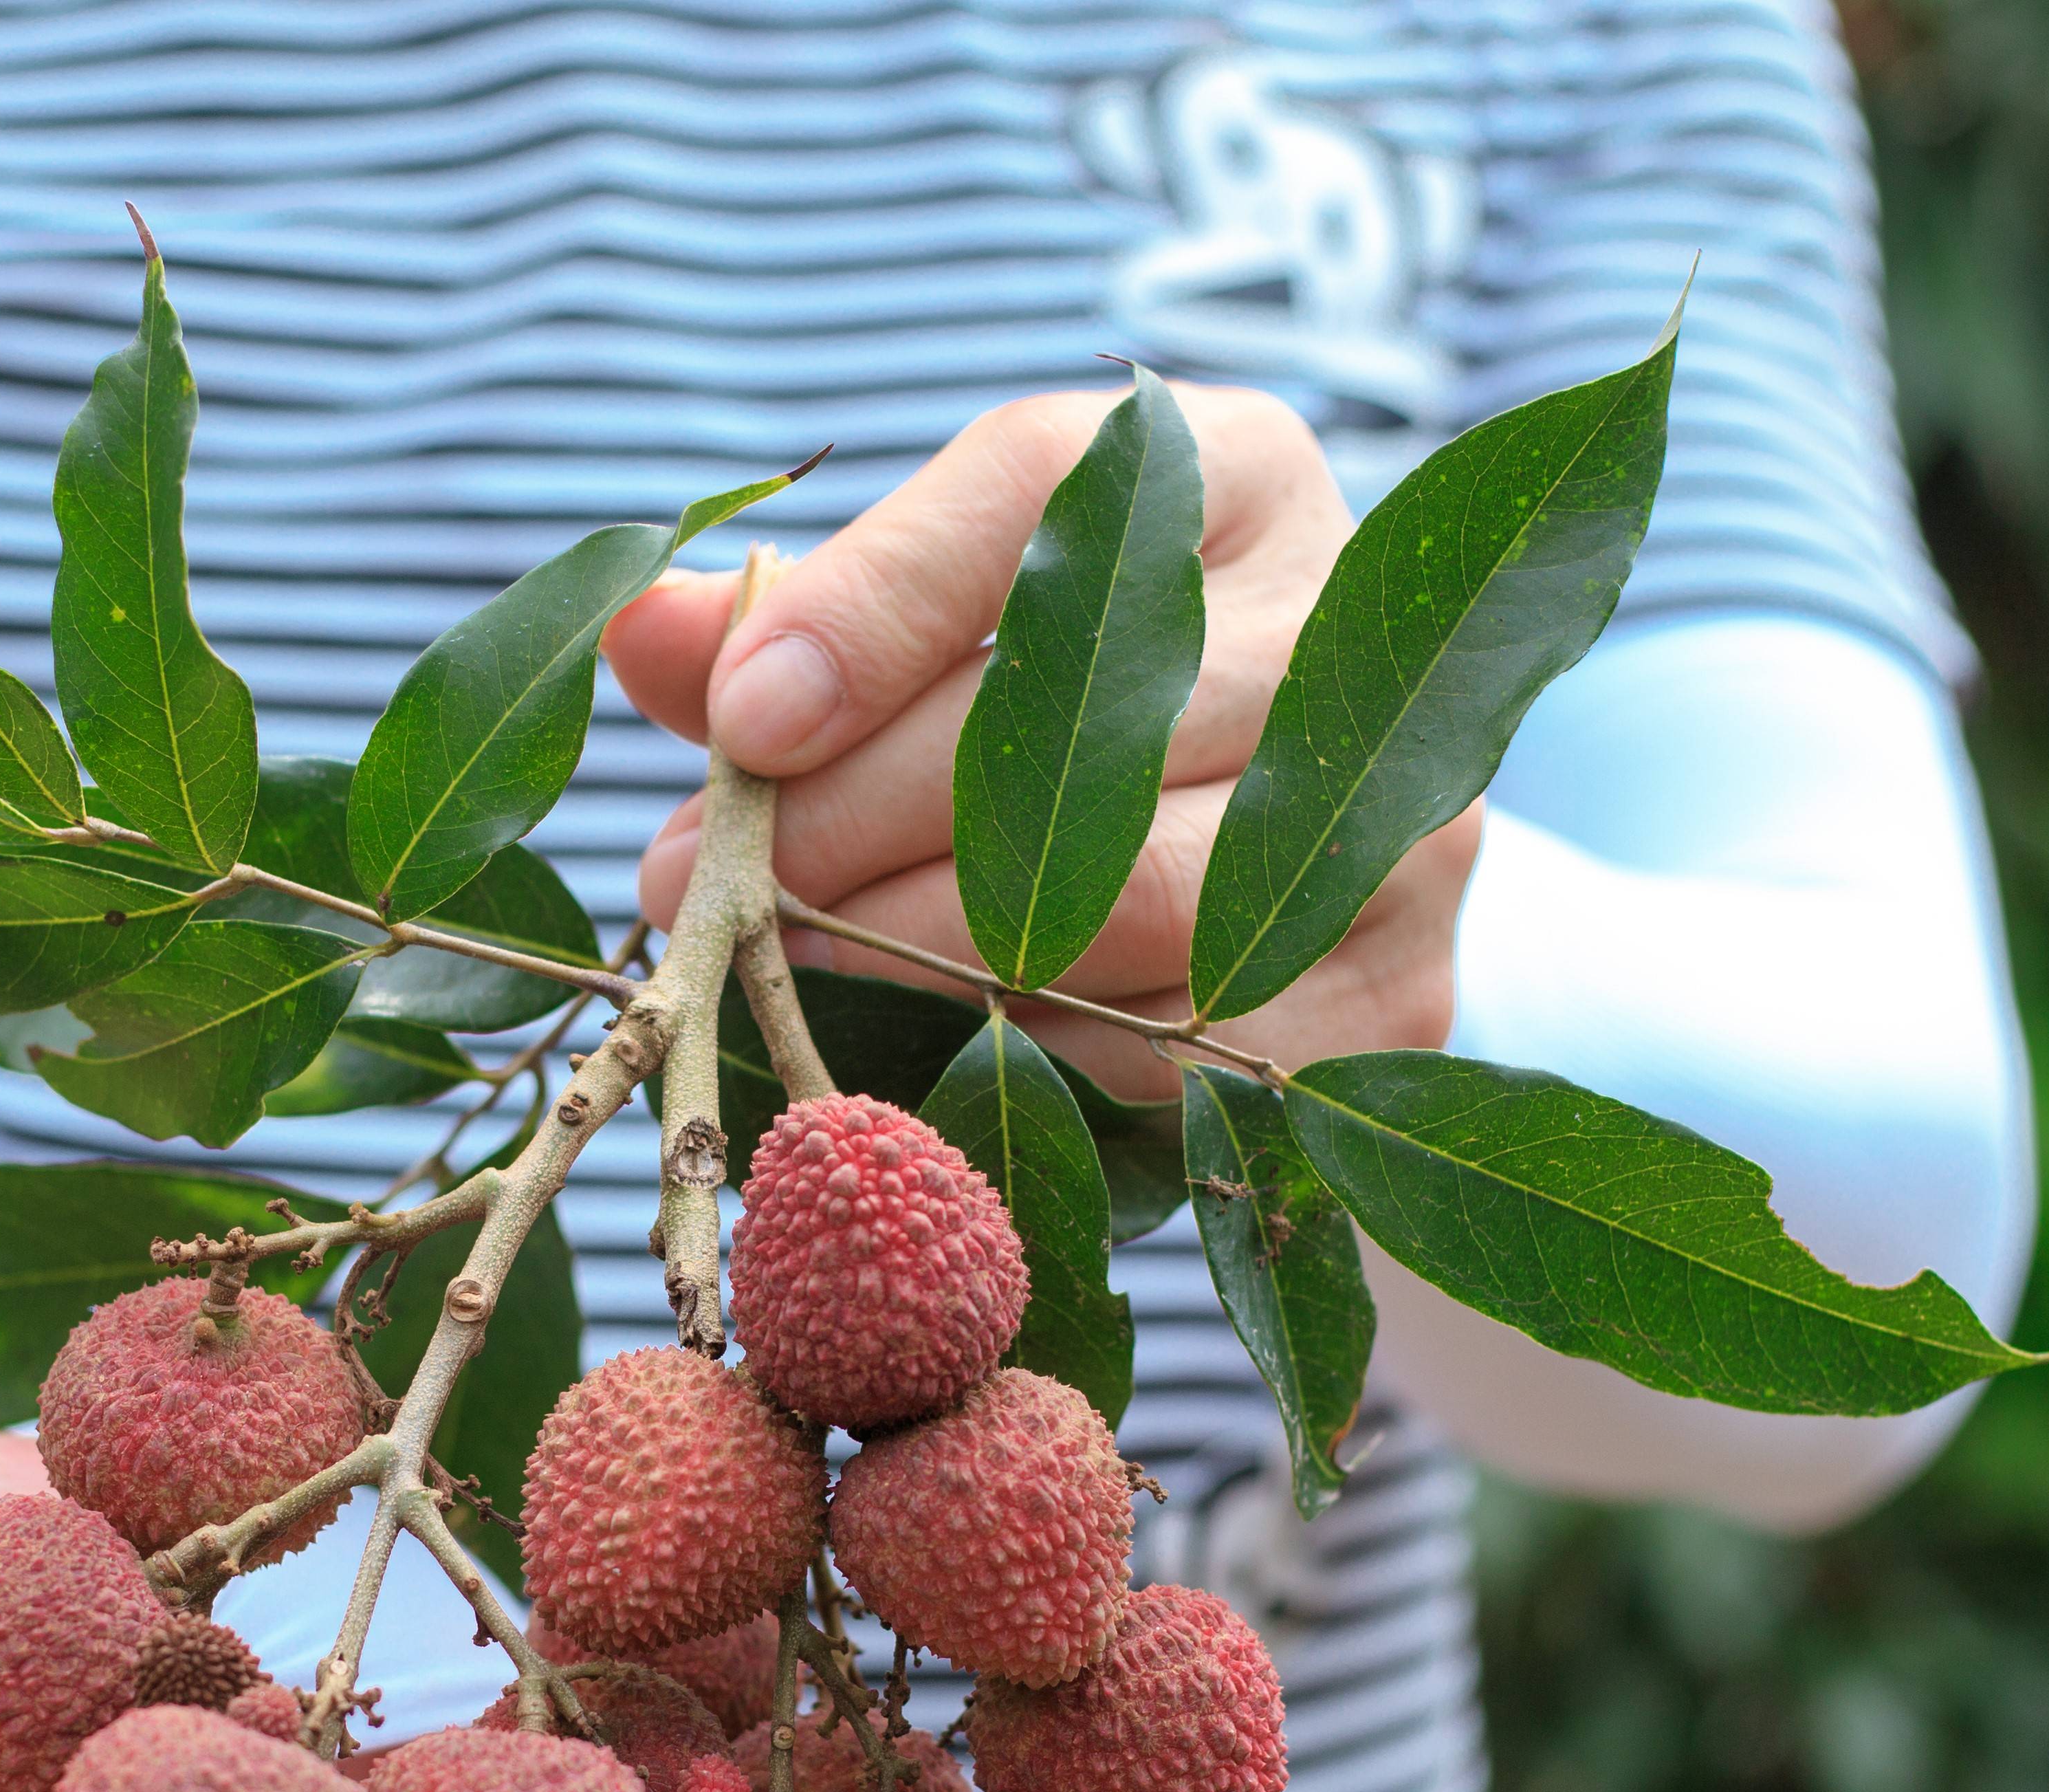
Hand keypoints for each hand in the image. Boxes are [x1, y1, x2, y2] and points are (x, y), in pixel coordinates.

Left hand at [605, 387, 1482, 1095]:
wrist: (1301, 863)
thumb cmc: (1071, 711)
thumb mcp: (943, 628)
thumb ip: (793, 628)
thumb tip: (639, 631)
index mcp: (1232, 473)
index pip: (1041, 490)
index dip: (872, 605)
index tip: (738, 718)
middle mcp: (1349, 627)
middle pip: (1083, 715)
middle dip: (856, 816)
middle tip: (699, 889)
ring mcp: (1408, 816)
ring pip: (1135, 899)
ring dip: (921, 950)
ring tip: (780, 970)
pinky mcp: (1396, 993)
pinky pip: (1183, 1050)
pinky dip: (1030, 1061)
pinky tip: (919, 1055)